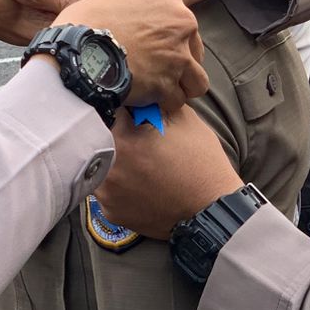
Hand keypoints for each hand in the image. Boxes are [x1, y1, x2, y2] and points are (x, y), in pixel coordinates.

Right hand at [53, 0, 205, 111]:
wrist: (76, 51)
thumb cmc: (84, 23)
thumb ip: (137, 2)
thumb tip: (139, 16)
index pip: (183, 19)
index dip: (170, 36)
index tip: (155, 46)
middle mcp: (181, 22)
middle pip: (195, 49)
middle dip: (180, 62)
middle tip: (156, 70)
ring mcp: (179, 54)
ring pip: (197, 79)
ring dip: (180, 86)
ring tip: (160, 91)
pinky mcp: (170, 83)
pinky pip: (177, 99)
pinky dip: (164, 103)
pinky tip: (148, 100)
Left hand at [95, 105, 243, 239]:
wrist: (212, 210)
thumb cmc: (201, 163)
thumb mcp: (183, 119)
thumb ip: (153, 104)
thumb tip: (138, 96)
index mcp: (122, 138)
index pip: (107, 112)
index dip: (119, 113)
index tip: (129, 117)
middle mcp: (106, 166)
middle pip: (97, 141)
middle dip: (113, 137)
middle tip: (136, 143)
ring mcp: (106, 193)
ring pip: (98, 167)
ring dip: (111, 162)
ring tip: (138, 166)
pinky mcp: (110, 212)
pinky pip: (106, 192)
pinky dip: (118, 187)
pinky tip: (138, 185)